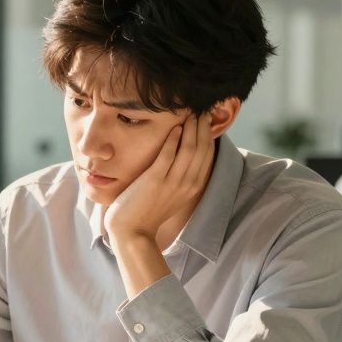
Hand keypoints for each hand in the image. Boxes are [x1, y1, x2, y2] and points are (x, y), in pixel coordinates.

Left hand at [103, 113, 214, 241]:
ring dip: (191, 128)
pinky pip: (167, 155)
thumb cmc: (149, 212)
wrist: (133, 232)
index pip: (208, 155)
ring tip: (190, 113)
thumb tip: (183, 154)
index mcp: (194, 187)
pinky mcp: (154, 181)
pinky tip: (175, 127)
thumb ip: (180, 176)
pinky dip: (173, 140)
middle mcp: (187, 184)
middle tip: (202, 109)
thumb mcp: (172, 194)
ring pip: (189, 149)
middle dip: (203, 127)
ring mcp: (172, 183)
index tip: (206, 118)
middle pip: (202, 149)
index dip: (209, 134)